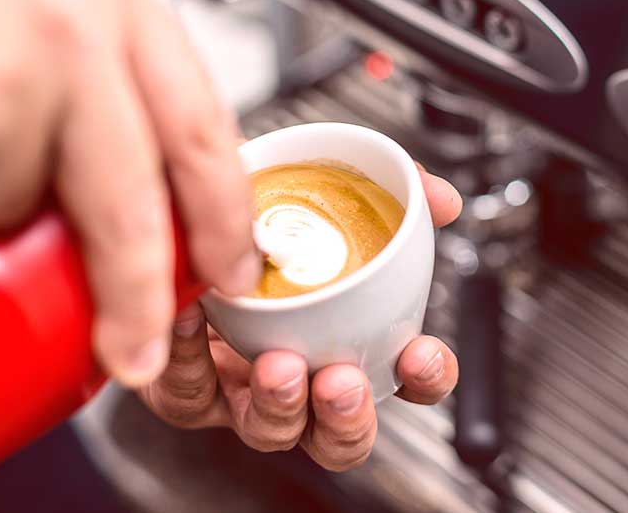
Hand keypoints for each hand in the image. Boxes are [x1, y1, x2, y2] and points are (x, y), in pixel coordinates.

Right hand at [0, 0, 259, 385]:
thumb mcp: (62, 14)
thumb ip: (103, 87)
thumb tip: (138, 190)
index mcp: (122, 12)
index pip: (204, 135)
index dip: (227, 218)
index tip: (233, 271)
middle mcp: (79, 38)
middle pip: (135, 206)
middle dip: (138, 295)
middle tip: (136, 349)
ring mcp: (10, 80)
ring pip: (25, 205)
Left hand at [139, 168, 461, 470]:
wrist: (189, 211)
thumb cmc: (270, 218)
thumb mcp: (333, 190)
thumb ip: (394, 195)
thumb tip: (441, 200)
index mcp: (350, 344)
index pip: (405, 380)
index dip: (425, 378)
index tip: (419, 352)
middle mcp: (302, 377)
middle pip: (339, 435)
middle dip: (348, 418)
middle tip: (341, 381)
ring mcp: (244, 391)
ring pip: (271, 431)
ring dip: (281, 407)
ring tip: (278, 366)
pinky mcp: (186, 386)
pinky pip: (186, 393)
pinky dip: (189, 356)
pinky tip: (191, 314)